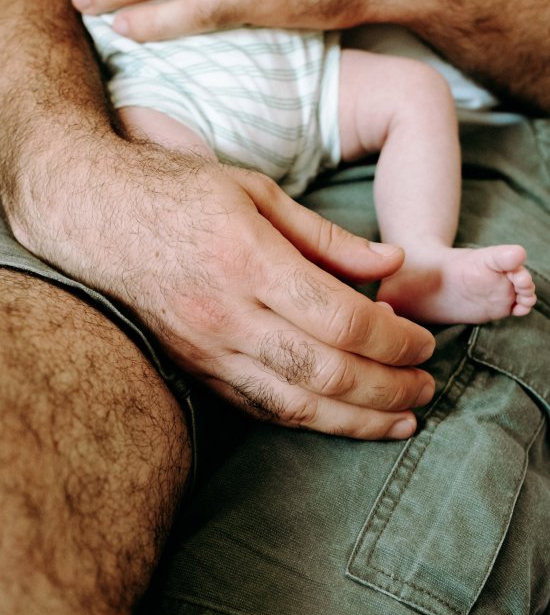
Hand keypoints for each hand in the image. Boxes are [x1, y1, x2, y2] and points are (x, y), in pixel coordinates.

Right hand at [17, 133, 434, 440]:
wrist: (98, 217)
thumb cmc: (181, 193)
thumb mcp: (258, 192)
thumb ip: (328, 236)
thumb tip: (391, 266)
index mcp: (250, 260)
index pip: (342, 319)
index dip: (394, 339)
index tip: (423, 341)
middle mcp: (228, 314)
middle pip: (327, 372)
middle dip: (388, 388)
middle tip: (427, 386)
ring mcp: (206, 348)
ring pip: (295, 405)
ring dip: (356, 422)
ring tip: (401, 421)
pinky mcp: (193, 367)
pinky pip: (257, 407)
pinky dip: (306, 419)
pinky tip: (339, 421)